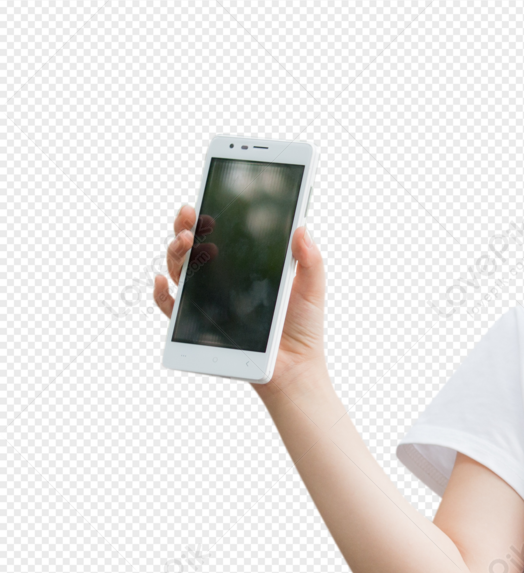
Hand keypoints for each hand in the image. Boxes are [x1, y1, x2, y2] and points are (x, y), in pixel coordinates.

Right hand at [153, 203, 327, 393]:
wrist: (295, 368)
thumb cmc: (304, 327)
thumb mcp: (311, 289)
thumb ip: (310, 259)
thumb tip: (302, 227)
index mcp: (245, 266)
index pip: (218, 235)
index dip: (203, 218)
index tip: (197, 204)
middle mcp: (222, 281)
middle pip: (192, 249)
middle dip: (184, 229)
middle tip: (188, 219)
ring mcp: (208, 303)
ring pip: (179, 272)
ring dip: (174, 254)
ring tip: (185, 242)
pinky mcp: (200, 328)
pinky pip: (171, 309)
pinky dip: (162, 294)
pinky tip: (164, 282)